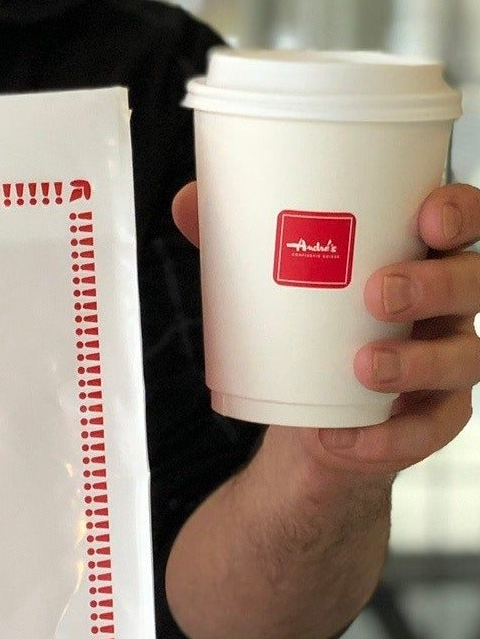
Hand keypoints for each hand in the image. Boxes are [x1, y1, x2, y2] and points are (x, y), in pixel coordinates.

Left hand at [173, 180, 479, 484]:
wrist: (307, 419)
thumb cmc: (304, 328)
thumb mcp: (271, 283)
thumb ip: (237, 240)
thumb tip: (187, 201)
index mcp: (420, 257)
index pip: (463, 222)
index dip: (461, 212)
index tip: (428, 215)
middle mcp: (447, 307)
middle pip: (474, 284)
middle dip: (437, 284)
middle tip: (379, 291)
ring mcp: (446, 363)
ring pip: (463, 357)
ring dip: (418, 361)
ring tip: (364, 365)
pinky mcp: (430, 422)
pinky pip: (428, 431)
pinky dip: (387, 437)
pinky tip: (344, 436)